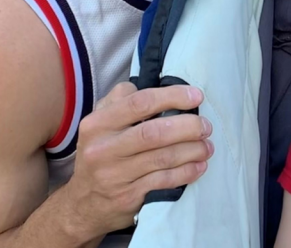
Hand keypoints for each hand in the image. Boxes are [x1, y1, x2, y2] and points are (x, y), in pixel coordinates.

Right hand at [60, 82, 212, 239]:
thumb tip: (151, 86)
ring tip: (207, 146)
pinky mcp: (128, 197)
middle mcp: (104, 149)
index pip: (139, 103)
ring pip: (163, 158)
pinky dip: (187, 172)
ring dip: (193, 150)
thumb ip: (120, 100)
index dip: (172, 97)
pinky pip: (165, 181)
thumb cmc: (100, 155)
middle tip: (206, 126)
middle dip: (188, 126)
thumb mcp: (99, 124)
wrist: (83, 204)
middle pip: (154, 132)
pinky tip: (199, 165)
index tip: (196, 96)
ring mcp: (115, 175)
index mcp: (97, 124)